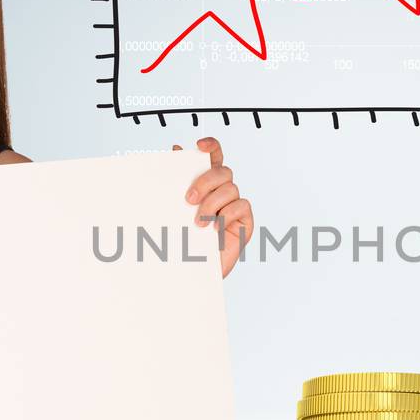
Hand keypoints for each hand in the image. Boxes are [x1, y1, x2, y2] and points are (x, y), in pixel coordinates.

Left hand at [174, 137, 252, 277]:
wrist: (190, 275)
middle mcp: (222, 194)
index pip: (214, 158)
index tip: (200, 145)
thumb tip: (176, 150)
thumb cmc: (182, 243)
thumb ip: (177, 181)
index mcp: (206, 186)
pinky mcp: (244, 222)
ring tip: (198, 222)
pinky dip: (226, 214)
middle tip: (188, 199)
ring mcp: (234, 207)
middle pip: (223, 171)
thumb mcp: (174, 210)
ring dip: (212, 203)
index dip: (211, 146)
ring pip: (231, 188)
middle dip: (205, 181)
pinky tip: (215, 227)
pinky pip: (242, 205)